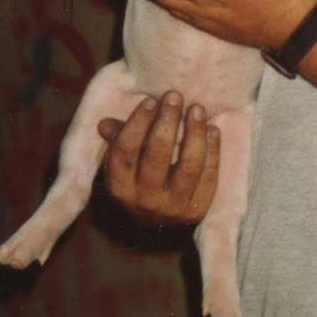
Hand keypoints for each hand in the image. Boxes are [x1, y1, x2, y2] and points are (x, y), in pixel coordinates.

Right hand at [97, 92, 219, 224]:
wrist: (160, 220)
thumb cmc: (139, 178)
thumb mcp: (123, 164)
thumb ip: (117, 140)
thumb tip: (104, 124)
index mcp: (119, 187)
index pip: (125, 151)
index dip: (137, 123)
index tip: (150, 100)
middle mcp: (144, 201)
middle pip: (157, 156)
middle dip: (167, 122)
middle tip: (175, 96)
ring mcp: (173, 208)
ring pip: (188, 166)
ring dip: (194, 133)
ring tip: (197, 109)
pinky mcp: (197, 211)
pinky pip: (209, 176)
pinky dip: (212, 150)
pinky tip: (212, 129)